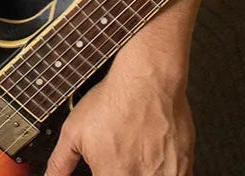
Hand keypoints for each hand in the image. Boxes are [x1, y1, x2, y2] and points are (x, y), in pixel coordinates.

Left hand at [44, 55, 194, 175]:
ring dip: (143, 172)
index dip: (102, 173)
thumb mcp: (74, 131)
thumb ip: (60, 163)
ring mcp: (165, 175)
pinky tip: (154, 159)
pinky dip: (164, 172)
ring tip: (138, 155)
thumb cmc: (116, 100)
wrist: (149, 78)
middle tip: (121, 159)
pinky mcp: (184, 166)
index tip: (103, 167)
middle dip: (122, 171)